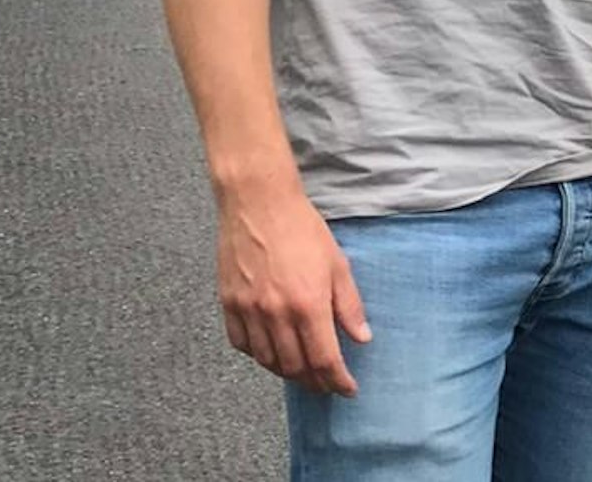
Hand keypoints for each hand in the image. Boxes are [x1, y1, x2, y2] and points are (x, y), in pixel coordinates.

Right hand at [216, 181, 370, 394]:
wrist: (259, 203)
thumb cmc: (301, 229)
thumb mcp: (337, 263)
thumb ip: (349, 305)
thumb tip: (361, 338)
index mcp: (308, 303)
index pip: (325, 359)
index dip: (338, 381)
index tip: (347, 389)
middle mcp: (276, 313)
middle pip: (295, 367)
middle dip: (314, 381)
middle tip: (327, 383)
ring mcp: (249, 311)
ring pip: (268, 361)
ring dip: (288, 372)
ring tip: (303, 371)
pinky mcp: (229, 304)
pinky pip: (242, 345)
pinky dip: (259, 355)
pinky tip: (272, 351)